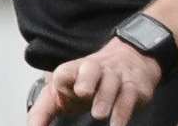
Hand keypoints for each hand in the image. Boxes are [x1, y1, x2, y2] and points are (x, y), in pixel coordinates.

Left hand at [27, 38, 163, 125]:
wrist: (132, 58)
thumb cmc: (91, 81)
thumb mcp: (64, 92)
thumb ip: (42, 112)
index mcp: (75, 71)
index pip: (66, 72)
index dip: (63, 80)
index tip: (58, 93)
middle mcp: (97, 70)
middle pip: (91, 68)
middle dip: (86, 79)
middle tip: (82, 92)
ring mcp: (117, 76)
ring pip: (112, 82)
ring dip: (105, 98)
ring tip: (99, 114)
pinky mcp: (135, 87)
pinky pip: (129, 96)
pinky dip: (123, 111)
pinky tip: (117, 124)